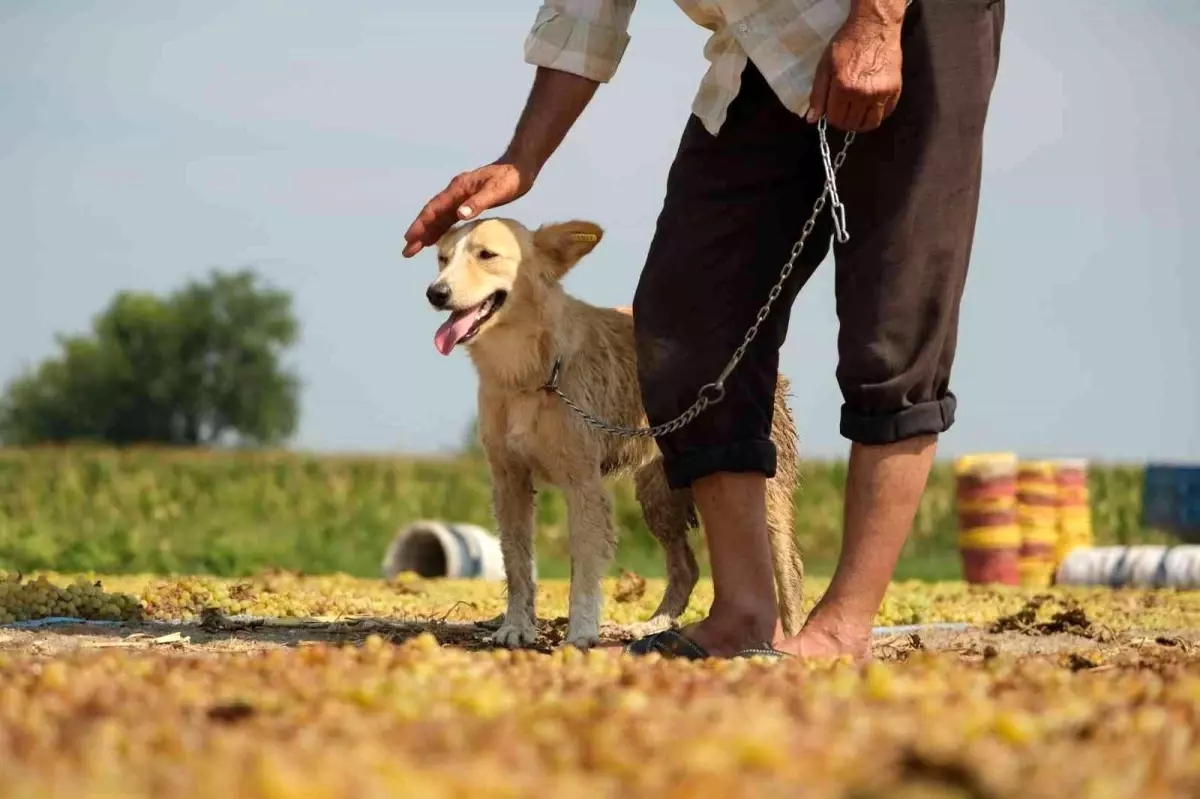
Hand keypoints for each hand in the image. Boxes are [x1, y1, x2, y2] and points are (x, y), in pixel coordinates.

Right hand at [402, 158, 535, 257]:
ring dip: (427, 233)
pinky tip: (437, 239)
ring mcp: (460, 197)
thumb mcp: (496, 191)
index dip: (421, 225)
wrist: (519, 169)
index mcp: (458, 190)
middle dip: (419, 233)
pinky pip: (449, 218)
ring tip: (416, 248)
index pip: (434, 210)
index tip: (409, 239)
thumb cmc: (510, 179)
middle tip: (407, 252)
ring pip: (439, 218)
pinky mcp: (467, 201)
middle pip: (432, 215)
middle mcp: (455, 193)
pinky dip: (440, 229)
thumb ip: (478, 202)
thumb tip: (459, 214)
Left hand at [806, 13, 902, 132]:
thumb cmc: (846, 45)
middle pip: (852, 124)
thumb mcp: (825, 66)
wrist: (874, 28)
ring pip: (871, 124)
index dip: (831, 118)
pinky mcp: (895, 90)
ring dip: (861, 123)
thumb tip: (812, 120)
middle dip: (844, 121)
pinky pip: (885, 114)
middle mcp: (864, 94)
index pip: (835, 119)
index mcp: (844, 88)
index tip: (832, 111)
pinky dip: (876, 115)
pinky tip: (869, 107)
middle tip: (844, 111)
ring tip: (856, 114)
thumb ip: (818, 94)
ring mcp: (881, 93)